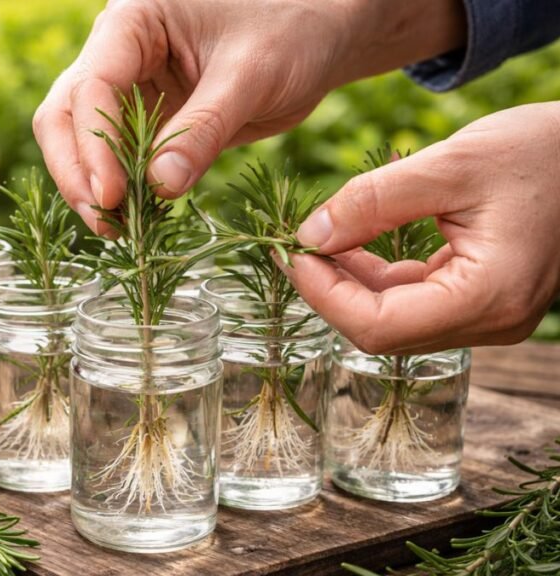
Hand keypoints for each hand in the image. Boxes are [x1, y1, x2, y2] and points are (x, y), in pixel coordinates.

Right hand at [33, 0, 465, 232]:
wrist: (319, 37)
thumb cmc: (291, 31)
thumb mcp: (251, 76)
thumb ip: (204, 129)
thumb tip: (160, 187)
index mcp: (132, 23)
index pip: (92, 88)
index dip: (93, 147)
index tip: (112, 196)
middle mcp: (117, 52)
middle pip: (66, 116)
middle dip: (77, 171)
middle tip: (104, 221)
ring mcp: (129, 88)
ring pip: (82, 142)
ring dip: (93, 187)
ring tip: (119, 230)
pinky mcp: (147, 119)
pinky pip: (119, 158)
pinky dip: (123, 189)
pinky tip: (137, 219)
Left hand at [281, 102, 559, 353]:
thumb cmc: (540, 151)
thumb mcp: (449, 165)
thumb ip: (373, 201)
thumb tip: (309, 236)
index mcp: (489, 298)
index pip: (378, 327)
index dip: (322, 294)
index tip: (289, 252)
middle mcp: (491, 322)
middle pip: (382, 330)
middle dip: (330, 289)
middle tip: (295, 244)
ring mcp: (488, 316)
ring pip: (394, 318)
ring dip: (349, 283)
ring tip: (318, 238)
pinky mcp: (481, 299)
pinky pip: (414, 301)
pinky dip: (376, 276)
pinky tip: (352, 243)